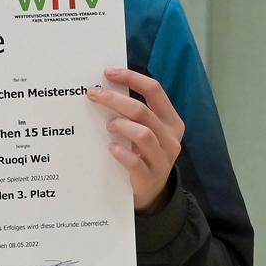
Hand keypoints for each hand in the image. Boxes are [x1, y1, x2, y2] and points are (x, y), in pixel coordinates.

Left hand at [89, 68, 184, 212]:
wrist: (152, 192)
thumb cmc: (144, 154)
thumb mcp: (147, 131)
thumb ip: (135, 113)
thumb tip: (106, 87)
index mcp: (171, 121)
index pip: (155, 91)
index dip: (132, 78)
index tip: (109, 73)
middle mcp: (170, 138)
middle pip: (142, 110)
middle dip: (115, 99)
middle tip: (94, 94)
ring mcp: (162, 159)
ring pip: (142, 134)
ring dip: (120, 125)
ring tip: (108, 125)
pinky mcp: (149, 177)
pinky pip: (135, 162)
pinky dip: (120, 152)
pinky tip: (111, 148)